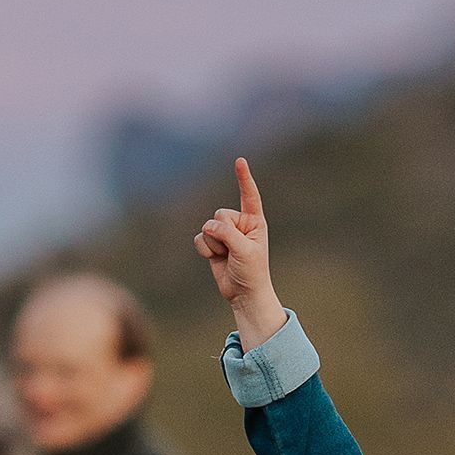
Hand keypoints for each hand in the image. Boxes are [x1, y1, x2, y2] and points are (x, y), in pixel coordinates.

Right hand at [195, 158, 283, 341]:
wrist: (244, 294)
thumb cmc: (252, 272)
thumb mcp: (244, 250)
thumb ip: (227, 233)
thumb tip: (208, 226)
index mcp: (255, 221)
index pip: (249, 196)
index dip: (243, 178)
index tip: (240, 161)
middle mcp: (240, 224)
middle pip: (220, 214)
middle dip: (223, 233)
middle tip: (234, 251)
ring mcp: (225, 233)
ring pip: (208, 227)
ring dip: (214, 245)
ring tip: (226, 257)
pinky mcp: (212, 244)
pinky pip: (200, 238)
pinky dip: (205, 250)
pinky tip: (215, 259)